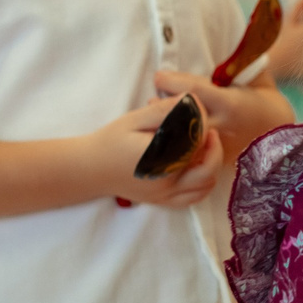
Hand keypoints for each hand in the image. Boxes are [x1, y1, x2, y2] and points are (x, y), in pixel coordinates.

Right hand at [94, 99, 225, 207]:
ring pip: (204, 186)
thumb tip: (191, 101)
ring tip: (204, 148)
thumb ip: (165, 111)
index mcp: (160, 160)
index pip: (196, 143)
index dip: (202, 125)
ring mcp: (165, 196)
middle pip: (207, 169)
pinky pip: (193, 198)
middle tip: (209, 131)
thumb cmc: (110, 141)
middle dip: (213, 148)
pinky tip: (197, 167)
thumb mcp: (135, 120)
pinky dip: (203, 184)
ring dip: (211, 166)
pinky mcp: (162, 202)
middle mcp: (166, 183)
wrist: (89, 169)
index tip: (199, 111)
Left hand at [154, 70, 294, 152]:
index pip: (194, 91)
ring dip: (165, 128)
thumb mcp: (255, 78)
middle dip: (162, 108)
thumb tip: (227, 37)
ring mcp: (216, 148)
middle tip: (151, 99)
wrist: (280, 139)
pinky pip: (187, 155)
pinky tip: (163, 139)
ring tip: (152, 118)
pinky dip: (173, 147)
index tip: (159, 76)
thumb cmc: (263, 102)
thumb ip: (237, 63)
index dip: (172, 82)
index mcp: (231, 104)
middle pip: (182, 117)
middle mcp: (222, 127)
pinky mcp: (213, 162)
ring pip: (181, 140)